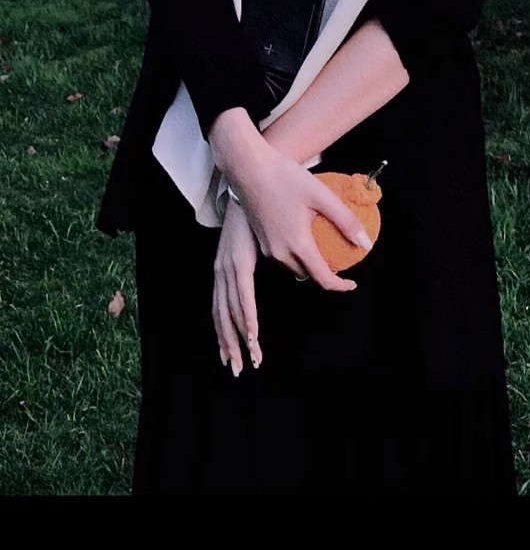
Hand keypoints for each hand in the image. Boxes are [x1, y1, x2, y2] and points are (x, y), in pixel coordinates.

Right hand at [210, 108, 372, 290]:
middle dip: (325, 275)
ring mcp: (268, 248)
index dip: (340, 286)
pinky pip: (283, 258)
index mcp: (298, 245)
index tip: (352, 283)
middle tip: (340, 261)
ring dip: (310, 266)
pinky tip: (304, 238)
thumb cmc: (285, 177)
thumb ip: (346, 221)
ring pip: (294, 268)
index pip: (323, 279)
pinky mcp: (261, 240)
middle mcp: (281, 252)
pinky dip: (297, 256)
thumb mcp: (322, 196)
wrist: (247, 166)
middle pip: (308, 276)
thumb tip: (365, 244)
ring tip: (324, 251)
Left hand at [212, 196, 262, 375]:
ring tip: (250, 361)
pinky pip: (242, 296)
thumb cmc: (261, 206)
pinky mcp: (239, 261)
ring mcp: (229, 266)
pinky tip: (253, 334)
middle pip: (223, 317)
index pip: (223, 308)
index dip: (227, 334)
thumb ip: (270, 253)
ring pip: (230, 312)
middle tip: (238, 370)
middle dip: (231, 346)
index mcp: (227, 267)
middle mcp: (223, 270)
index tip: (234, 355)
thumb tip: (286, 265)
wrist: (253, 180)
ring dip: (239, 339)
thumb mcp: (262, 235)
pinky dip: (247, 318)